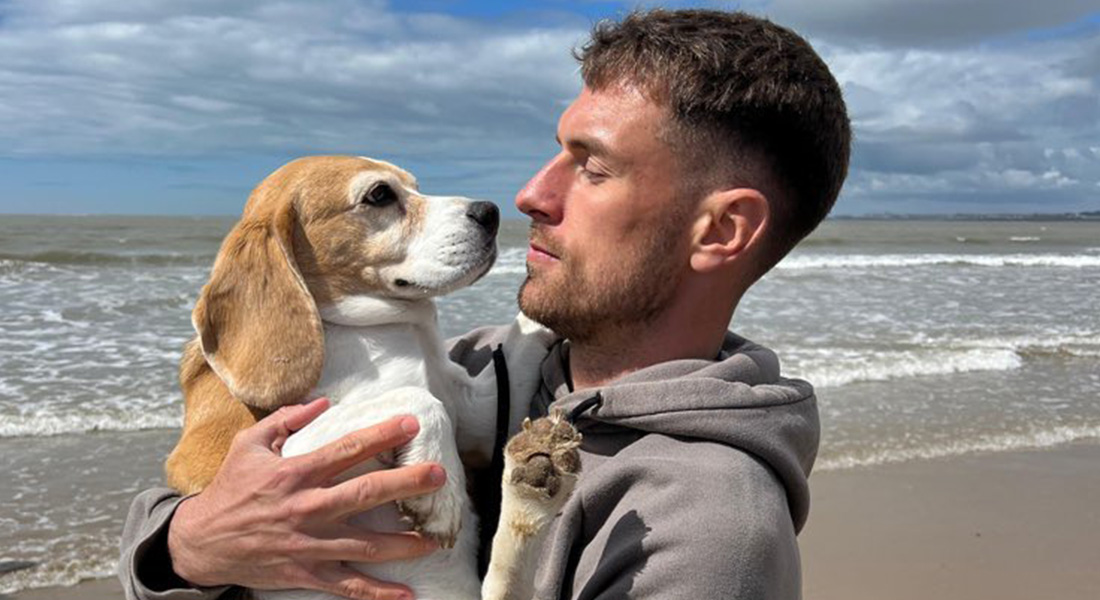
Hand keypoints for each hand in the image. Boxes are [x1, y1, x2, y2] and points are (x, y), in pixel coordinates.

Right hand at [167, 398, 444, 599]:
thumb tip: (323, 400)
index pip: (347, 449)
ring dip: (405, 542)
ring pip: (366, 545)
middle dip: (406, 484)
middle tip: (439, 475)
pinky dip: (378, 593)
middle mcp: (307, 508)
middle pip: (365, 494)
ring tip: (436, 537)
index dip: (381, 435)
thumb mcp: (248, 444)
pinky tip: (407, 594)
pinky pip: (347, 586)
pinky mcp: (306, 573)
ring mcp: (308, 544)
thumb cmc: (229, 488)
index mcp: (295, 473)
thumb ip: (286, 419)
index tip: (412, 424)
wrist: (200, 543)